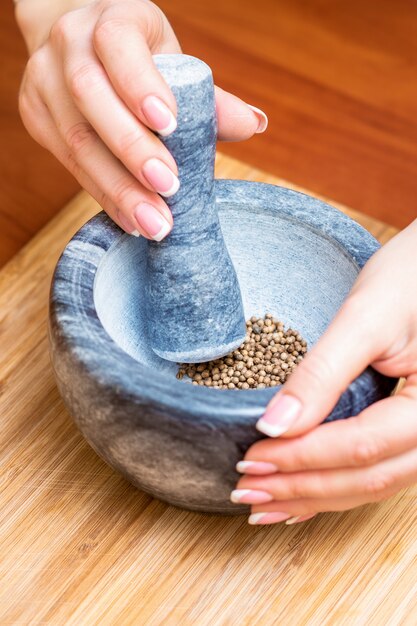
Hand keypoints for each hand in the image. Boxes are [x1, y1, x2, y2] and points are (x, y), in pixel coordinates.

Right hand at [16, 0, 265, 239]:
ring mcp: (44, 81)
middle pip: (91, 98)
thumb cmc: (136, 58)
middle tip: (170, 191)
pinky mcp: (36, 117)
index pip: (118, 44)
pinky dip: (103, 195)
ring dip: (118, 188)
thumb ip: (209, 96)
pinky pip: (69, 163)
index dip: (140, 84)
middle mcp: (69, 45)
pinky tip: (131, 219)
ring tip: (154, 223)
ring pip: (76, 140)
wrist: (77, 49)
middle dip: (133, 151)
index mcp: (110, 21)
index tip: (171, 124)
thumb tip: (254, 124)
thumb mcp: (172, 62)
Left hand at [232, 219, 416, 524]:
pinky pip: (376, 471)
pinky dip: (335, 488)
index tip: (252, 458)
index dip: (302, 458)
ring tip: (265, 504)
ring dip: (315, 497)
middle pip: (366, 477)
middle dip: (302, 489)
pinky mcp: (408, 429)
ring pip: (371, 483)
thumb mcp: (365, 319)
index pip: (360, 446)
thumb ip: (322, 374)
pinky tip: (302, 501)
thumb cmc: (409, 282)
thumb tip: (274, 425)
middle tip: (248, 490)